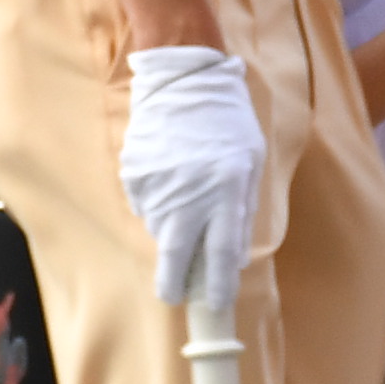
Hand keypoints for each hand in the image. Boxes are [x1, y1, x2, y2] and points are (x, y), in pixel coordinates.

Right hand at [119, 45, 264, 308]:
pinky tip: (168, 176)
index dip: (218, 283)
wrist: (183, 79)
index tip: (215, 304)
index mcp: (226, 189)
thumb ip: (242, 208)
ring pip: (160, 229)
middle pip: (178, 255)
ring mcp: (157, 185)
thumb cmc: (226, 119)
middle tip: (173, 296)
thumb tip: (234, 253)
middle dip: (175, 283)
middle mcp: (190, 193)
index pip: (222, 252)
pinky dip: (157, 202)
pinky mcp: (134, 175)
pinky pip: (144, 204)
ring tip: (183, 196)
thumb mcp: (250, 160)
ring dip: (172, 229)